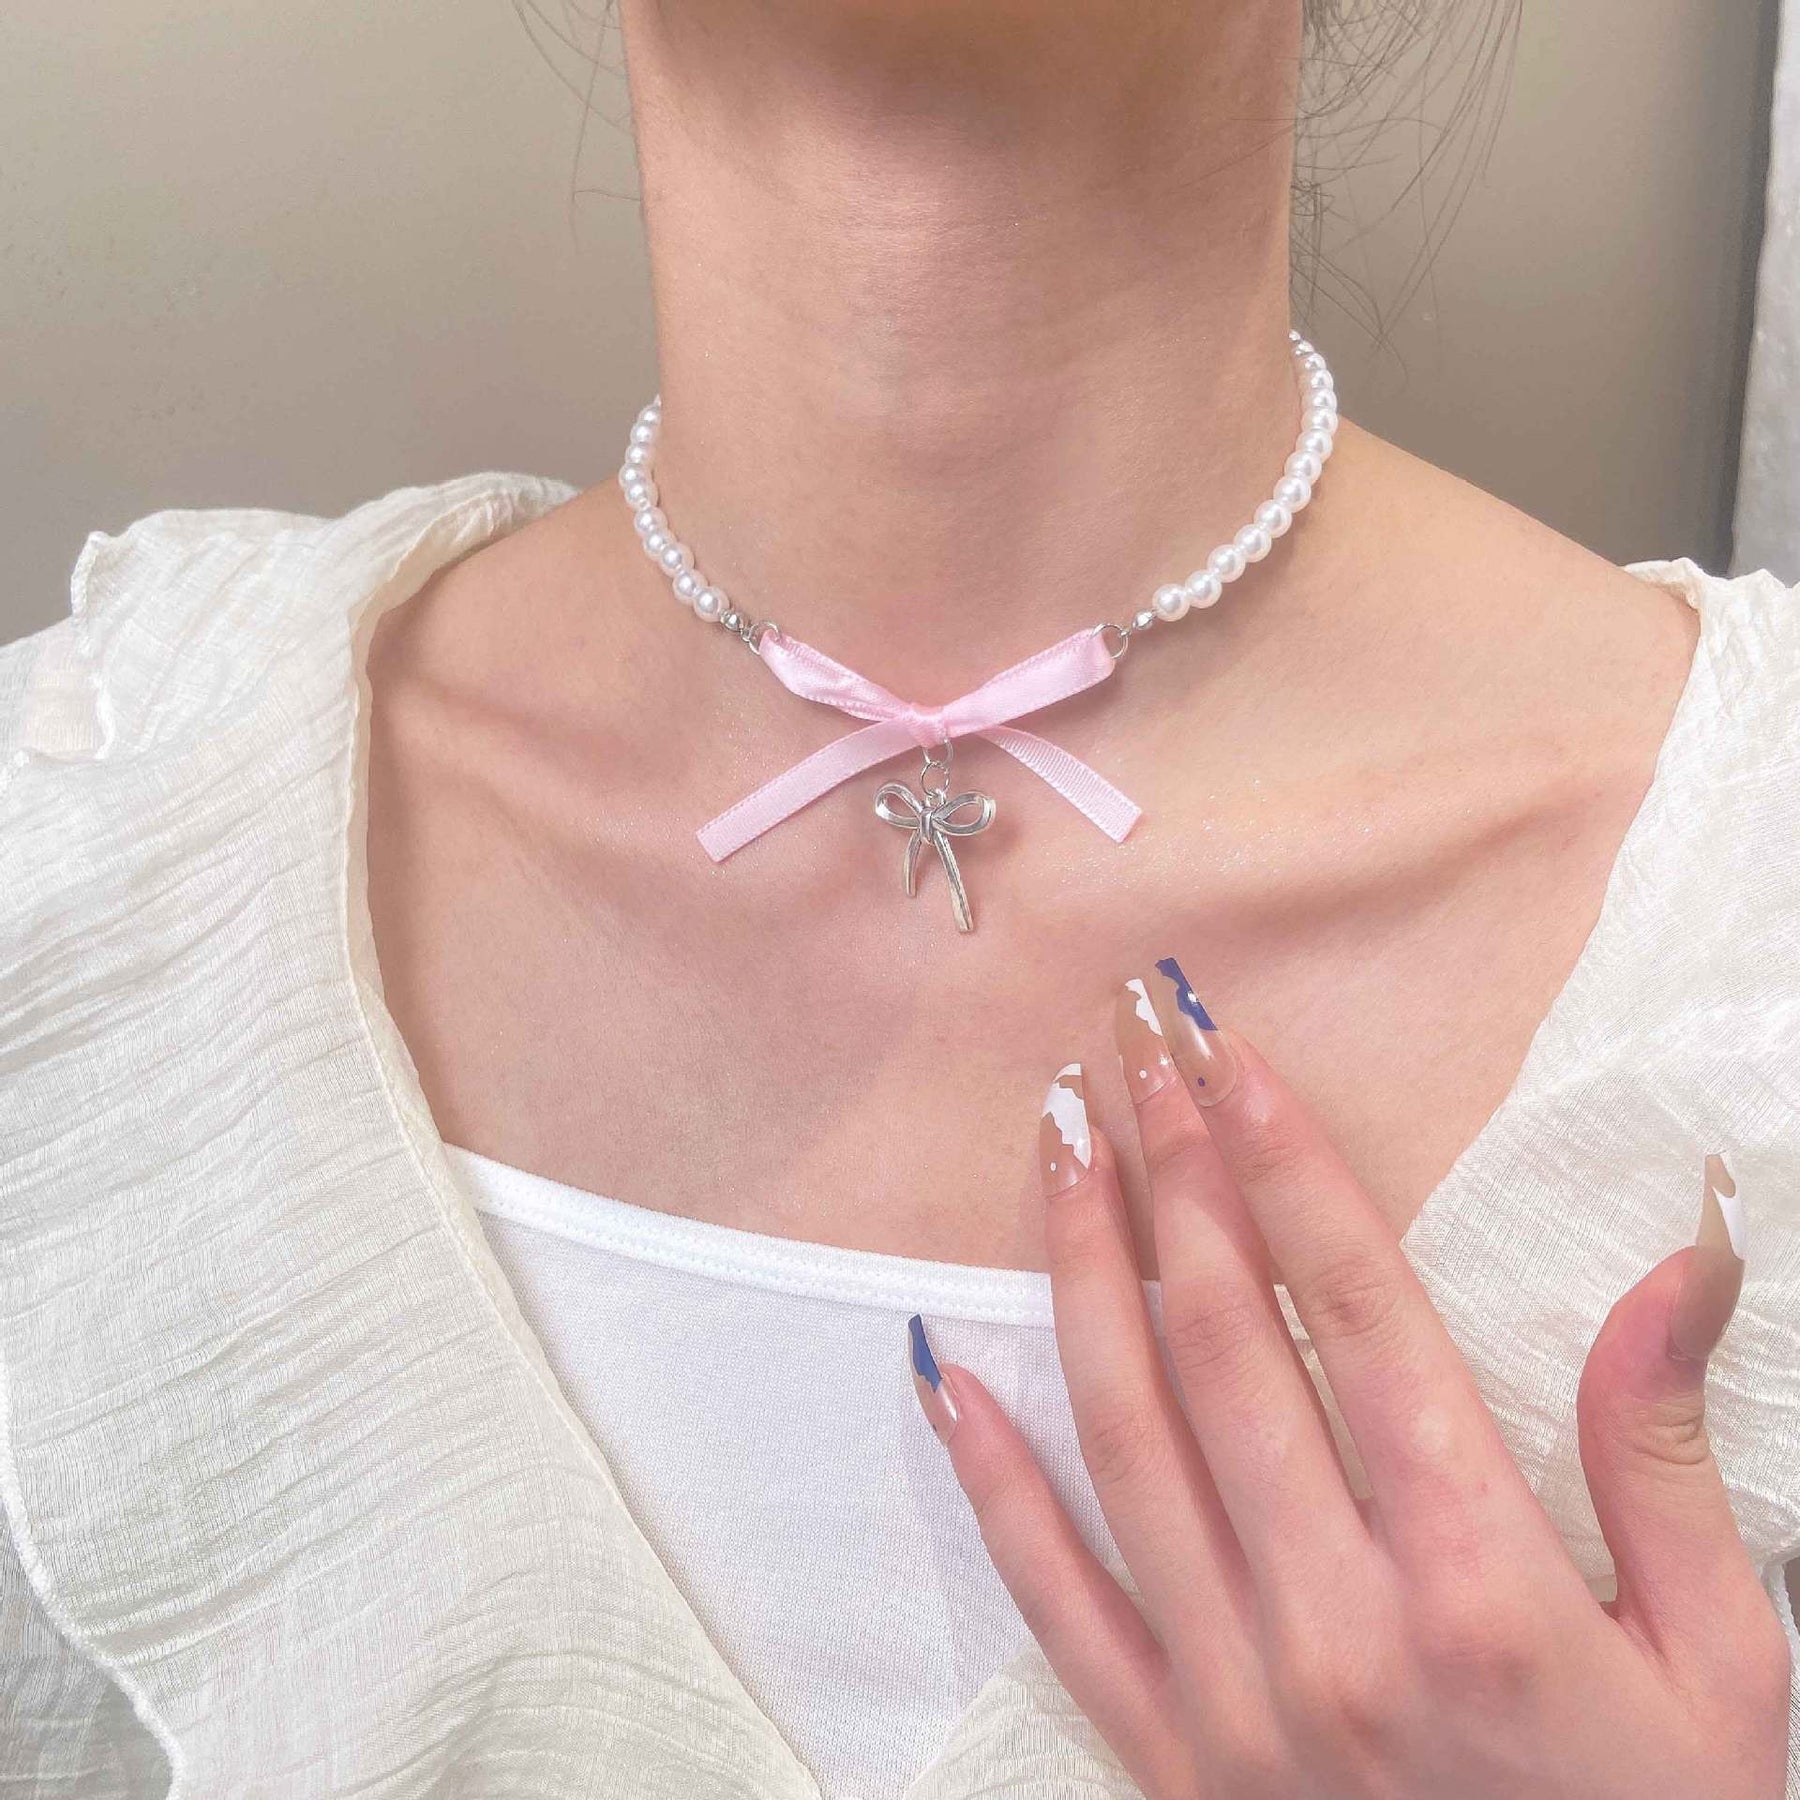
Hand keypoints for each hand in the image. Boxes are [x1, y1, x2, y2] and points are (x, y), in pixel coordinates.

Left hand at [908, 963, 1789, 1797]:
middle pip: (1224, 1343)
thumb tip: (1678, 1271)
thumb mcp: (1720, 1667)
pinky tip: (945, 1375)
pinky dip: (994, 1483)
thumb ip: (1667, 1460)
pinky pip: (1056, 1601)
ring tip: (1058, 1145)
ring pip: (1127, 1435)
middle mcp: (1336, 1626)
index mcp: (1481, 1584)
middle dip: (1175, 1175)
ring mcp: (1232, 1696)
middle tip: (1135, 1048)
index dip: (1289, 1167)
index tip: (1235, 1056)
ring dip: (1080, 1272)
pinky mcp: (1169, 1759)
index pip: (1358, 1315)